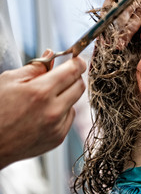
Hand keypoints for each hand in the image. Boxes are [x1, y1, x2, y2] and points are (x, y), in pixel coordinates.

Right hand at [0, 50, 85, 168]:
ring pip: (75, 103)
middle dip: (74, 77)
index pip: (72, 71)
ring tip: (44, 99)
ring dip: (66, 96)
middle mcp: (53, 110)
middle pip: (80, 86)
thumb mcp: (9, 81)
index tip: (78, 60)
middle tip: (63, 75)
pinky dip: (61, 112)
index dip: (78, 63)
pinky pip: (68, 118)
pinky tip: (43, 113)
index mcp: (40, 92)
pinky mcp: (58, 138)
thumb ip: (34, 67)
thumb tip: (51, 55)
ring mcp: (57, 126)